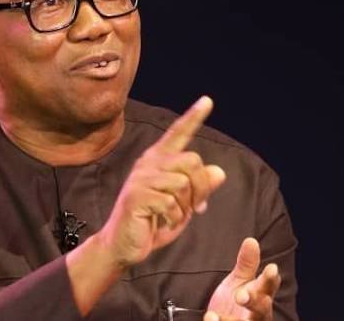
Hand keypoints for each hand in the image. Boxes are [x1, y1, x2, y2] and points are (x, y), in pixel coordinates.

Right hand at [97, 96, 225, 267]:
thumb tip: (220, 172)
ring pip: (183, 183)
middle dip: (200, 187)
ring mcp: (141, 179)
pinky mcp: (136, 196)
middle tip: (195, 207)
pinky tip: (163, 222)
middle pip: (192, 161)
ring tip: (173, 216)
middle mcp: (148, 163)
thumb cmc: (154, 221)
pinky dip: (174, 218)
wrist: (124, 243)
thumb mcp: (183, 204)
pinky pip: (171, 203)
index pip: (178, 133)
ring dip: (186, 207)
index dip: (193, 117)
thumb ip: (200, 188)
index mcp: (159, 160)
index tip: (208, 100)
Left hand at [204, 238, 281, 320]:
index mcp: (261, 298)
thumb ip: (247, 264)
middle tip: (241, 295)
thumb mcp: (241, 281)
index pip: (268, 287)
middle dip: (252, 302)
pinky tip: (210, 317)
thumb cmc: (236, 302)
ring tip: (214, 314)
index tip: (272, 268)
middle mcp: (256, 316)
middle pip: (260, 310)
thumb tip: (251, 240)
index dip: (270, 279)